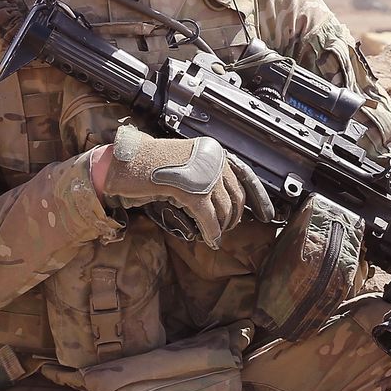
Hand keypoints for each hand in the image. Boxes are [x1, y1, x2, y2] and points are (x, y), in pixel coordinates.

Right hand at [94, 125, 273, 246]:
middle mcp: (211, 159)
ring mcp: (201, 174)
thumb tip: (223, 200)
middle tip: (226, 228)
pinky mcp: (189, 190)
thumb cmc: (148, 165)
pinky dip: (210, 231)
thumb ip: (204, 175)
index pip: (244, 176)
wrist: (123, 163)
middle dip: (233, 217)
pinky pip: (208, 218)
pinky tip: (209, 238)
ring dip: (221, 226)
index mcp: (212, 151)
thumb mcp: (184, 165)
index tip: (267, 214)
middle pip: (235, 196)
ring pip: (224, 209)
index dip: (257, 199)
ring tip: (215, 234)